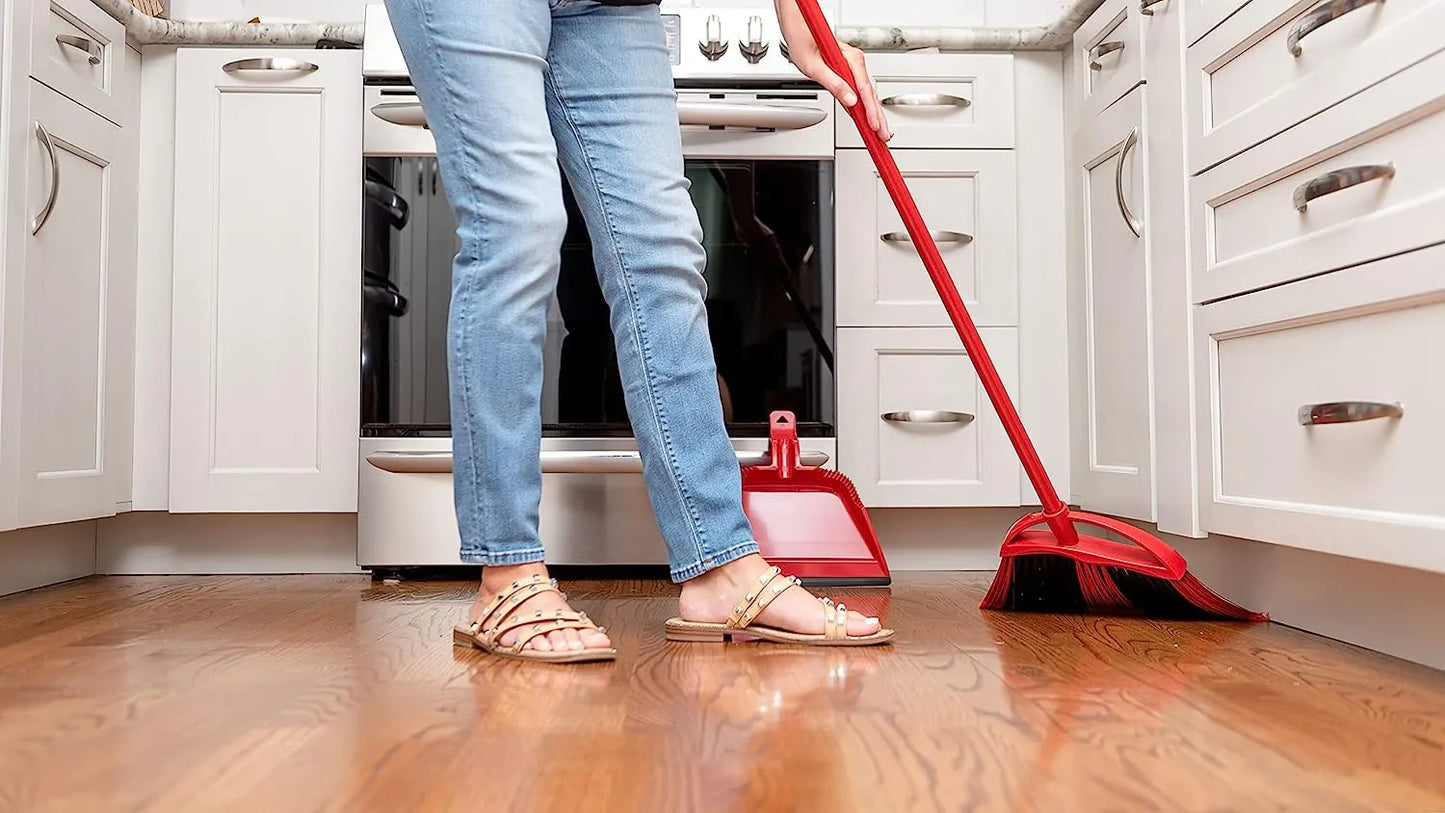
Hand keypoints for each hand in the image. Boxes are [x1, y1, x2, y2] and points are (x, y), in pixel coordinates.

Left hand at [774, 0, 891, 140]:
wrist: (800, 30)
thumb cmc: (805, 42)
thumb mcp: (814, 66)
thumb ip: (833, 83)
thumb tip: (850, 100)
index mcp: (851, 59)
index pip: (864, 90)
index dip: (870, 110)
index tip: (873, 125)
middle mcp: (855, 63)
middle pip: (870, 95)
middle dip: (878, 117)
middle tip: (883, 137)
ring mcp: (854, 69)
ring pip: (868, 95)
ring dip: (875, 114)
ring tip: (881, 132)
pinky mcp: (849, 74)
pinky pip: (861, 93)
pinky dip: (866, 107)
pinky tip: (870, 119)